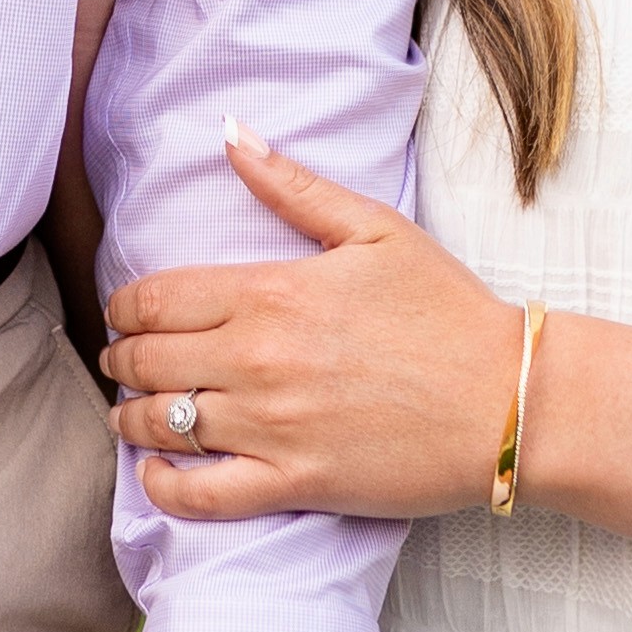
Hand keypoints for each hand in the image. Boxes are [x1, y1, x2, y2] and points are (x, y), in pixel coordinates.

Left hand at [107, 128, 521, 521]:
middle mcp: (258, 360)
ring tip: (134, 413)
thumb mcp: (375, 228)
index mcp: (270, 292)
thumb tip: (230, 134)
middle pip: (146, 361)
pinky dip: (163, 489)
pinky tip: (156, 474)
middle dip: (120, 359)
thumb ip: (293, 184)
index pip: (154, 299)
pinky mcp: (295, 483)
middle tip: (122, 362)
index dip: (125, 307)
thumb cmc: (448, 310)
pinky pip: (200, 497)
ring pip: (161, 426)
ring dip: (132, 418)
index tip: (126, 314)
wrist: (510, 399)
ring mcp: (272, 427)